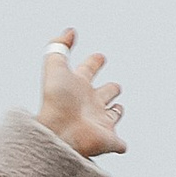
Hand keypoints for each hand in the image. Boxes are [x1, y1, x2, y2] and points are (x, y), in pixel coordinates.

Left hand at [38, 27, 125, 158]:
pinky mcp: (108, 140)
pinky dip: (120, 144)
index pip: (88, 70)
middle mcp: (89, 104)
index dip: (94, 62)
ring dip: (117, 112)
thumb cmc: (55, 101)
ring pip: (113, 115)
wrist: (58, 133)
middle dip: (111, 88)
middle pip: (104, 93)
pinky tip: (121, 145)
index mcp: (77, 86)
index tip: (99, 57)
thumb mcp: (55, 67)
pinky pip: (118, 143)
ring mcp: (100, 122)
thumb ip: (59, 46)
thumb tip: (70, 31)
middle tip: (115, 87)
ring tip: (117, 109)